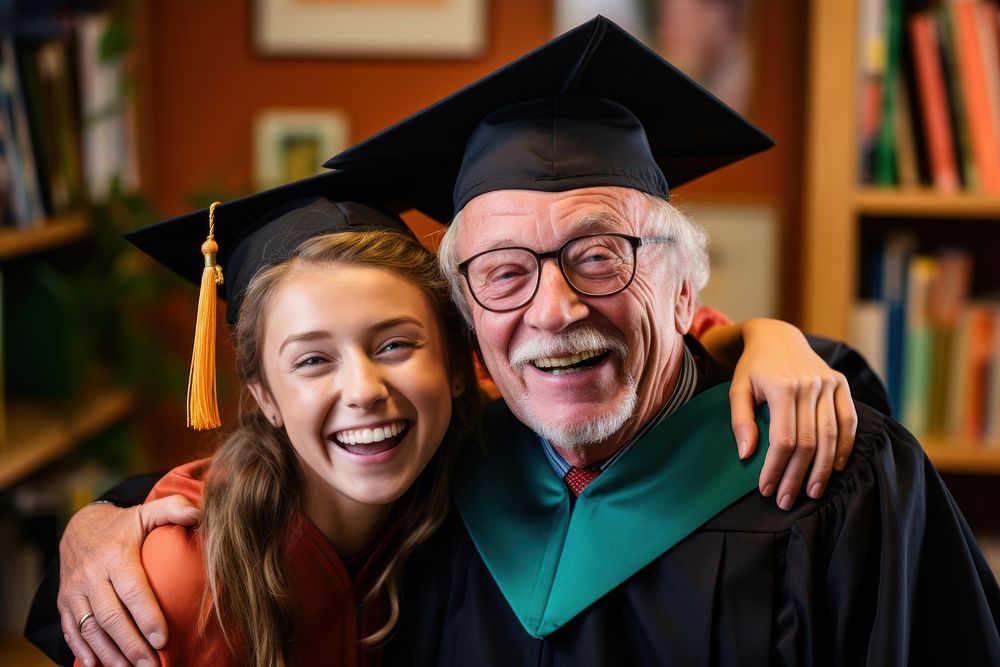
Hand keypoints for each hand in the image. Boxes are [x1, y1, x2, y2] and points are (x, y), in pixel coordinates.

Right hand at [57, 495, 199, 666]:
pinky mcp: (64, 603)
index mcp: (115, 555)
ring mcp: (74, 591)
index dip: (146, 616)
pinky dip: (83, 650)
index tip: (162, 639)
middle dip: (131, 644)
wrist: (79, 527)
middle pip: (111, 616)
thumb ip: (174, 509)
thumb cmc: (124, 525)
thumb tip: (199, 513)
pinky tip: (98, 665)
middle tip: (151, 665)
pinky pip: (71, 630)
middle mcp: (91, 575)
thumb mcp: (147, 512)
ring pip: (90, 629)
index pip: (132, 590)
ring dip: (110, 653)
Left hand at [728, 319, 857, 509]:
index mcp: (783, 387)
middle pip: (809, 442)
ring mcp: (829, 383)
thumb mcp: (737, 389)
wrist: (777, 336)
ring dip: (822, 469)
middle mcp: (810, 385)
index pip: (783, 440)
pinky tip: (835, 467)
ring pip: (831, 436)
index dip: (775, 468)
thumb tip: (746, 455)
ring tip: (812, 492)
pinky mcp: (841, 383)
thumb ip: (741, 421)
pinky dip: (845, 446)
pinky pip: (848, 420)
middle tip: (786, 500)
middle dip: (797, 476)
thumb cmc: (753, 368)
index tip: (766, 489)